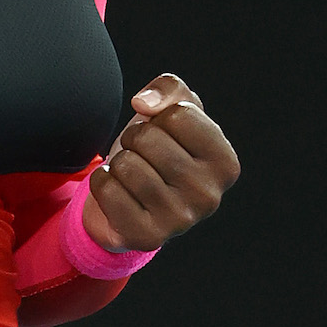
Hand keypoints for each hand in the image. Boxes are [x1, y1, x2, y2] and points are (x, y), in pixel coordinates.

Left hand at [81, 73, 240, 252]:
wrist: (134, 199)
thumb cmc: (160, 149)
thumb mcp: (174, 111)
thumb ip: (170, 89)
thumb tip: (144, 103)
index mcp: (225, 163)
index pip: (180, 113)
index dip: (159, 115)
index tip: (163, 133)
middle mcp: (209, 196)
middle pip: (148, 138)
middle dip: (134, 137)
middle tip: (142, 154)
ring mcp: (180, 221)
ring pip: (126, 164)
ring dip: (118, 161)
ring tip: (131, 173)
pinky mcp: (146, 237)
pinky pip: (106, 189)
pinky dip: (102, 182)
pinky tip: (117, 190)